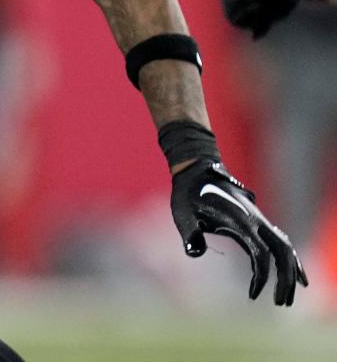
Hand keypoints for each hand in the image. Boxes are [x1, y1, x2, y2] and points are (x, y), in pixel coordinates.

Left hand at [170, 158, 306, 305]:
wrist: (197, 171)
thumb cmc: (187, 193)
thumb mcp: (181, 211)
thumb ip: (188, 231)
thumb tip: (194, 252)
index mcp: (239, 219)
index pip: (260, 253)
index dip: (261, 276)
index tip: (252, 295)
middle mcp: (255, 220)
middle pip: (283, 251)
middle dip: (286, 278)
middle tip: (281, 303)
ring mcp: (259, 219)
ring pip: (286, 247)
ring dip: (291, 271)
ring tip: (287, 298)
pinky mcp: (257, 222)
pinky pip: (281, 241)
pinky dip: (289, 259)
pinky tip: (292, 277)